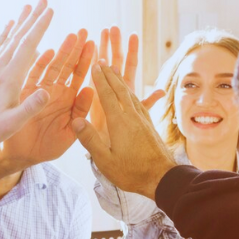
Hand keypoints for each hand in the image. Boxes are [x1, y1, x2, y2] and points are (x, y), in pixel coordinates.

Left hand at [0, 0, 55, 146]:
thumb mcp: (11, 123)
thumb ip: (29, 108)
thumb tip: (46, 92)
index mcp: (10, 77)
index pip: (28, 46)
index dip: (40, 27)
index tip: (50, 10)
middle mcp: (0, 67)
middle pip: (19, 36)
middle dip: (33, 17)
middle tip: (44, 0)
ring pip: (8, 39)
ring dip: (20, 22)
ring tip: (28, 7)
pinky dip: (5, 34)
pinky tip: (8, 28)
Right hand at [0, 29, 95, 168]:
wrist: (23, 157)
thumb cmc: (48, 147)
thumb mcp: (70, 133)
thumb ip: (80, 112)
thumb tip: (90, 89)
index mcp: (69, 100)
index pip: (80, 77)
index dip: (88, 61)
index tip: (95, 45)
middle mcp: (55, 92)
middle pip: (68, 67)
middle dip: (76, 49)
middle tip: (85, 31)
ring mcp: (40, 91)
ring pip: (53, 68)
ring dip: (62, 52)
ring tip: (71, 36)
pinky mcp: (25, 95)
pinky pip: (34, 77)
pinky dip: (40, 65)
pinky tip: (49, 52)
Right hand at [73, 64, 177, 198]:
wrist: (161, 177)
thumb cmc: (131, 172)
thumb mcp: (105, 160)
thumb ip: (90, 139)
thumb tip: (76, 120)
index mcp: (119, 123)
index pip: (107, 95)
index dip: (100, 80)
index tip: (94, 65)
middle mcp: (132, 116)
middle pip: (120, 89)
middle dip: (110, 74)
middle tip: (103, 61)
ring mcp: (143, 120)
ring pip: (131, 94)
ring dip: (121, 80)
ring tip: (116, 70)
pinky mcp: (149, 125)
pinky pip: (139, 102)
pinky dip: (132, 93)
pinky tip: (131, 94)